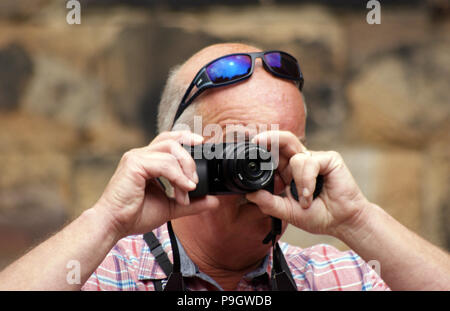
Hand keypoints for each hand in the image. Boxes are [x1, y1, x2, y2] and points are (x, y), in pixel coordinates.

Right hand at [93, 131, 219, 238]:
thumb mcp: (170, 207)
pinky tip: (184, 189)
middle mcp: (141, 155)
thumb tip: (213, 201)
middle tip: (195, 181)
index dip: (186, 139)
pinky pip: (165, 163)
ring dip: (185, 171)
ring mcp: (136, 157)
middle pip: (172, 140)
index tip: (202, 145)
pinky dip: (178, 176)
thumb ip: (191, 203)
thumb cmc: (134, 215)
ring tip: (188, 190)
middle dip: (190, 157)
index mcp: (147, 161)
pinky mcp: (134, 164)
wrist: (114, 225)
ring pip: (171, 150)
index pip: (169, 140)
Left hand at [246, 131, 369, 236]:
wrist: (342, 222)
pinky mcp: (329, 159)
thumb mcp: (287, 212)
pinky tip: (310, 194)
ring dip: (298, 183)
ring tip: (305, 200)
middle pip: (284, 141)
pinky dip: (307, 180)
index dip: (263, 148)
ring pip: (295, 158)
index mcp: (289, 172)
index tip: (250, 146)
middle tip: (257, 141)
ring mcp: (315, 159)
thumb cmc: (318, 216)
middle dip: (270, 138)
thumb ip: (269, 203)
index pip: (275, 154)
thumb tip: (250, 195)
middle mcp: (301, 163)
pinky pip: (309, 163)